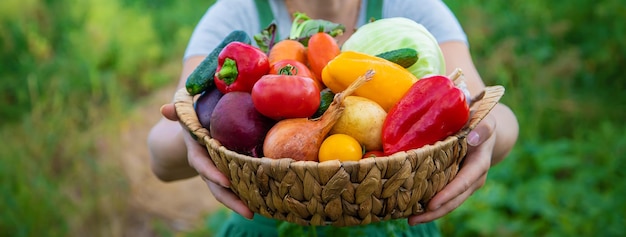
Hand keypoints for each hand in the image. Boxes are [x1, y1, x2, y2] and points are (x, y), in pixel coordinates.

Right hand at [160, 103, 254, 218]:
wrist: (197, 129)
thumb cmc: (195, 118)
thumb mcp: (186, 114)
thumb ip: (178, 112)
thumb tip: (164, 109)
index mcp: (197, 152)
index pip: (203, 165)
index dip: (212, 174)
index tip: (226, 182)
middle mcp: (207, 166)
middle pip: (217, 188)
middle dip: (231, 201)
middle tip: (248, 212)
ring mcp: (218, 172)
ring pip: (228, 192)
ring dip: (241, 203)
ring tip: (256, 213)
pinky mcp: (230, 173)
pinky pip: (238, 185)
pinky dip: (249, 194)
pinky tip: (264, 202)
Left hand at [408, 114, 496, 224]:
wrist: (483, 130)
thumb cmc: (481, 122)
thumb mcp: (485, 121)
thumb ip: (484, 128)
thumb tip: (473, 138)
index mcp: (479, 163)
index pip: (464, 182)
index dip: (449, 194)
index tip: (432, 204)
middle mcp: (473, 178)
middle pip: (455, 200)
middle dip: (435, 211)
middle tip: (413, 220)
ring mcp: (464, 184)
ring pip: (449, 203)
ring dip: (431, 214)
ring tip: (411, 220)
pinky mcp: (455, 183)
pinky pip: (444, 197)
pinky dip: (430, 205)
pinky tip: (413, 210)